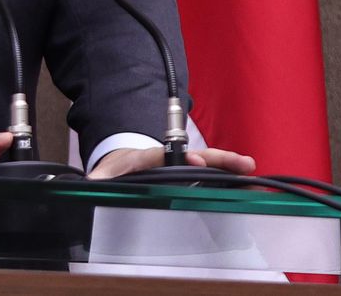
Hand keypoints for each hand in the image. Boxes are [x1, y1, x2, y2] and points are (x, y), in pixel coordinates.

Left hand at [87, 144, 255, 180]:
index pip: (169, 157)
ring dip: (231, 166)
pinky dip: (230, 178)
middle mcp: (173, 157)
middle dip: (220, 159)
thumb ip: (102, 177)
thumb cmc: (123, 166)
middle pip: (199, 156)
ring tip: (251, 169)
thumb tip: (90, 182)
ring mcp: (185, 164)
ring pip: (210, 163)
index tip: (197, 162)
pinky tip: (249, 185)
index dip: (183, 159)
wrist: (128, 159)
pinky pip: (213, 174)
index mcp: (152, 156)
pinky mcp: (193, 173)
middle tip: (242, 163)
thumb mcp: (110, 171)